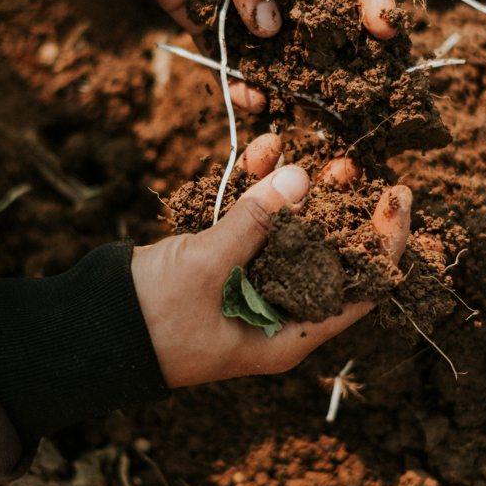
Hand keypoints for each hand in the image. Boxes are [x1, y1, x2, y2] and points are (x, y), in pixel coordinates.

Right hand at [132, 134, 410, 387]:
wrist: (88, 331)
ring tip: (313, 153)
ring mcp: (247, 287)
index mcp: (287, 335)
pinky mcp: (220, 264)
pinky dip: (256, 191)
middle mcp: (275, 313)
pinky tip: (264, 150)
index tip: (397, 199)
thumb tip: (300, 177)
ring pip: (288, 234)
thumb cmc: (151, 318)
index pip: (360, 290)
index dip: (384, 244)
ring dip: (298, 194)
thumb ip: (254, 223)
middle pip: (326, 257)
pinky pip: (250, 224)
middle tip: (350, 168)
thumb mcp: (207, 268)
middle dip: (340, 210)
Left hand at [136, 0, 397, 113]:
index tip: (386, 30)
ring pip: (279, 48)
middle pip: (320, 19)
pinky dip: (242, 82)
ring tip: (306, 108)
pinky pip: (232, 58)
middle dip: (340, 54)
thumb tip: (271, 30)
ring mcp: (246, 2)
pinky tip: (253, 102)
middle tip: (357, 88)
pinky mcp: (210, 22)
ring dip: (292, 78)